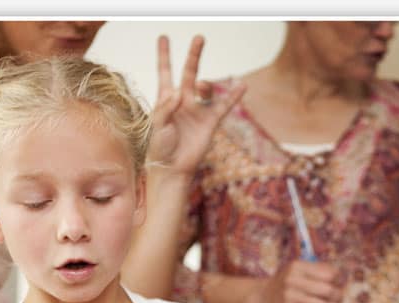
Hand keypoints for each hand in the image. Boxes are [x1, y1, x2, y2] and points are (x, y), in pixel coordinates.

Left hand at [146, 34, 245, 175]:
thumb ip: (165, 107)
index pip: (165, 73)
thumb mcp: (156, 126)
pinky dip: (233, 96)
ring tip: (202, 87)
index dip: (164, 55)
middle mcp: (182, 101)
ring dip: (205, 84)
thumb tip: (178, 92)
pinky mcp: (210, 122)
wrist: (172, 169)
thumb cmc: (159, 148)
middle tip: (200, 38)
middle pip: (188, 72)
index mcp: (165, 100)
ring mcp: (197, 110)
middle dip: (194, 55)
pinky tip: (242, 85)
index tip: (163, 38)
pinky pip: (223, 106)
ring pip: (205, 88)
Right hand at [259, 260, 342, 302]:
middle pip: (328, 290)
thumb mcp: (295, 270)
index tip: (339, 284)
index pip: (328, 274)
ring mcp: (291, 298)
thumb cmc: (284, 283)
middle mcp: (293, 281)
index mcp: (298, 267)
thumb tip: (340, 276)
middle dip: (338, 296)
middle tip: (339, 298)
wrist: (261, 297)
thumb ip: (316, 269)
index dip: (338, 280)